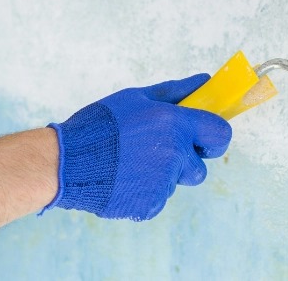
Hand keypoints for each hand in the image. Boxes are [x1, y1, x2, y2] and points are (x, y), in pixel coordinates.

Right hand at [43, 73, 231, 220]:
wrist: (66, 161)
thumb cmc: (100, 124)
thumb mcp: (136, 98)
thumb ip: (175, 92)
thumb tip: (204, 81)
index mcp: (174, 124)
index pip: (220, 134)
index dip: (212, 138)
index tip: (199, 139)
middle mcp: (174, 154)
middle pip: (198, 168)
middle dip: (183, 163)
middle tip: (152, 152)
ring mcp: (163, 183)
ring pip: (173, 184)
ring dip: (158, 176)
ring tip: (127, 164)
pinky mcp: (150, 205)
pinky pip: (155, 199)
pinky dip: (142, 192)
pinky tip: (121, 179)